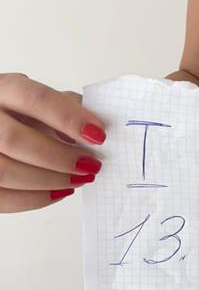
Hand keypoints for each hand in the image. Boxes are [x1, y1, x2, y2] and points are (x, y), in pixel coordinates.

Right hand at [0, 72, 107, 212]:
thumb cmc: (14, 110)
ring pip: (5, 171)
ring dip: (49, 181)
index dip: (68, 118)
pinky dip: (32, 199)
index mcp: (3, 89)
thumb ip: (64, 105)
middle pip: (15, 140)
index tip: (97, 134)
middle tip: (91, 164)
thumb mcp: (37, 96)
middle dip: (59, 157)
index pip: (35, 99)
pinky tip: (57, 191)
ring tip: (78, 179)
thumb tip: (97, 124)